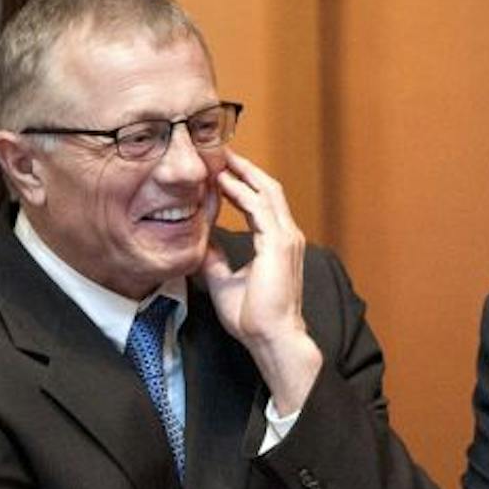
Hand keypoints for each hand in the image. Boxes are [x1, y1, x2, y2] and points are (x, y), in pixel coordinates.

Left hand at [202, 151, 321, 410]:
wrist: (271, 337)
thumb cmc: (253, 317)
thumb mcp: (224, 280)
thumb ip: (215, 259)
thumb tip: (200, 243)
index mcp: (278, 243)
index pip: (263, 202)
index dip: (244, 183)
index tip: (221, 171)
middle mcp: (287, 235)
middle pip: (268, 188)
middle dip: (245, 168)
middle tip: (221, 151)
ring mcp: (287, 238)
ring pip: (267, 191)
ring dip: (243, 172)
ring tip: (221, 157)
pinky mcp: (279, 244)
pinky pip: (259, 207)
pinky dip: (241, 191)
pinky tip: (223, 182)